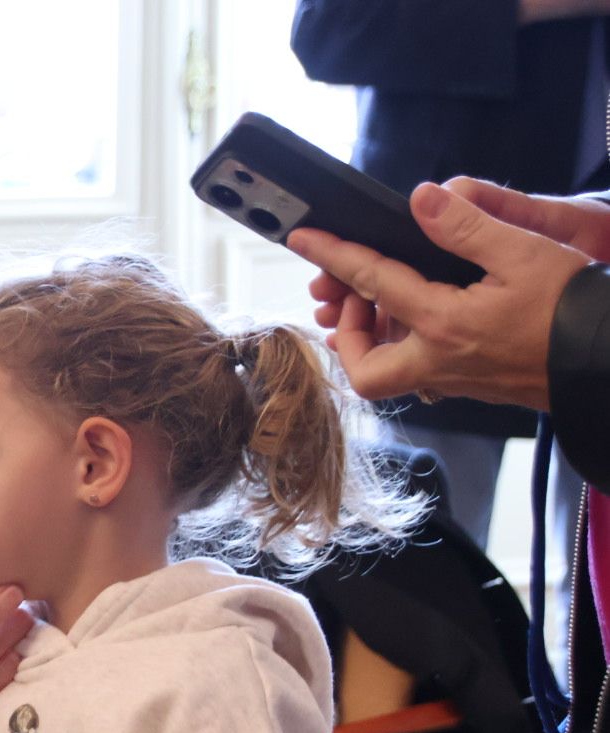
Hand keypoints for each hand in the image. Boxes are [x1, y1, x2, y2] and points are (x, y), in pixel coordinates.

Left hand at [287, 181, 589, 409]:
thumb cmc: (577, 310)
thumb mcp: (526, 251)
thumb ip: (468, 226)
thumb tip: (422, 199)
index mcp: (445, 323)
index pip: (372, 281)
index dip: (334, 254)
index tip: (304, 238)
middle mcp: (440, 362)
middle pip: (364, 366)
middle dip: (347, 332)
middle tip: (355, 295)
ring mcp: (455, 380)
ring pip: (389, 376)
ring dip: (373, 340)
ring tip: (381, 299)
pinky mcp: (473, 386)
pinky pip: (420, 374)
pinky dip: (405, 346)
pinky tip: (419, 319)